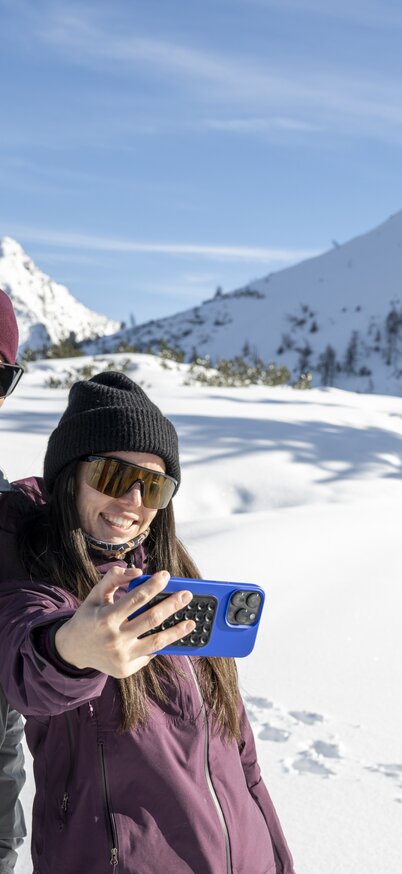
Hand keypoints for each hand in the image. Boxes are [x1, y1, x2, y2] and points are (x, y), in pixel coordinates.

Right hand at [54, 567, 194, 677]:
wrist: (72, 649)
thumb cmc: (88, 617)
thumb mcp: (95, 595)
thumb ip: (114, 578)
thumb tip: (138, 572)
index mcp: (105, 618)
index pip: (136, 598)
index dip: (153, 586)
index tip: (166, 576)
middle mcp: (114, 639)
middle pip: (151, 619)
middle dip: (172, 605)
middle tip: (187, 595)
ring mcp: (121, 657)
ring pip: (156, 642)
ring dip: (176, 632)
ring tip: (191, 623)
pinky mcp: (125, 670)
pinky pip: (148, 655)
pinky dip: (160, 645)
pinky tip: (170, 636)